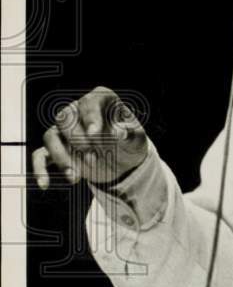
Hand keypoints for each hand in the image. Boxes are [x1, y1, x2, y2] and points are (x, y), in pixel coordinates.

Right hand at [32, 87, 146, 189]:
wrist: (124, 161)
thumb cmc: (129, 142)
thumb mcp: (137, 139)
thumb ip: (130, 134)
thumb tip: (119, 133)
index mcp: (100, 101)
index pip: (89, 103)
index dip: (90, 117)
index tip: (94, 134)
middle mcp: (78, 111)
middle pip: (65, 118)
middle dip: (78, 141)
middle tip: (94, 159)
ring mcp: (65, 131)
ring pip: (50, 136)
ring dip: (61, 156)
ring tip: (75, 177)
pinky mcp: (58, 149)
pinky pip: (41, 155)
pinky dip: (40, 169)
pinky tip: (45, 184)